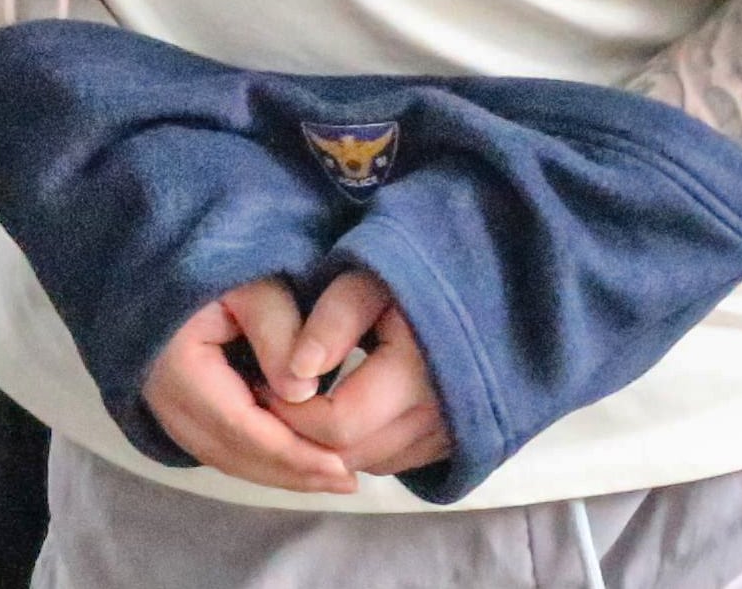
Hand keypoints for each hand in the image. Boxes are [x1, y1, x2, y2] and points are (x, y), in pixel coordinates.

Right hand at [143, 279, 355, 492]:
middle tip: (348, 481)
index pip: (242, 427)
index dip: (292, 453)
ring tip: (333, 477)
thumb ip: (278, 332)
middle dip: (292, 473)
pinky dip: (263, 459)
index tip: (341, 465)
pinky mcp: (180, 411)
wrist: (164, 264)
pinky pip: (223, 447)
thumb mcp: (252, 285)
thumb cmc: (216, 263)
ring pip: (228, 457)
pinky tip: (301, 461)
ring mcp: (167, 410)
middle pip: (234, 454)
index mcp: (178, 369)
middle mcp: (166, 400)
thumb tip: (304, 393)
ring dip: (280, 473)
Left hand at [264, 271, 454, 476]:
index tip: (264, 383)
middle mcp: (439, 417)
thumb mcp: (371, 280)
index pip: (337, 425)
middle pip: (348, 455)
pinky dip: (357, 446)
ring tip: (301, 402)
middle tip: (271, 396)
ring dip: (326, 445)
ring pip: (367, 464)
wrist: (477, 286)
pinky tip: (340, 412)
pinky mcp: (449, 443)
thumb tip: (299, 371)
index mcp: (418, 375)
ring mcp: (448, 436)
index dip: (291, 413)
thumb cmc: (415, 276)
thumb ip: (336, 318)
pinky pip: (389, 461)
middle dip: (300, 434)